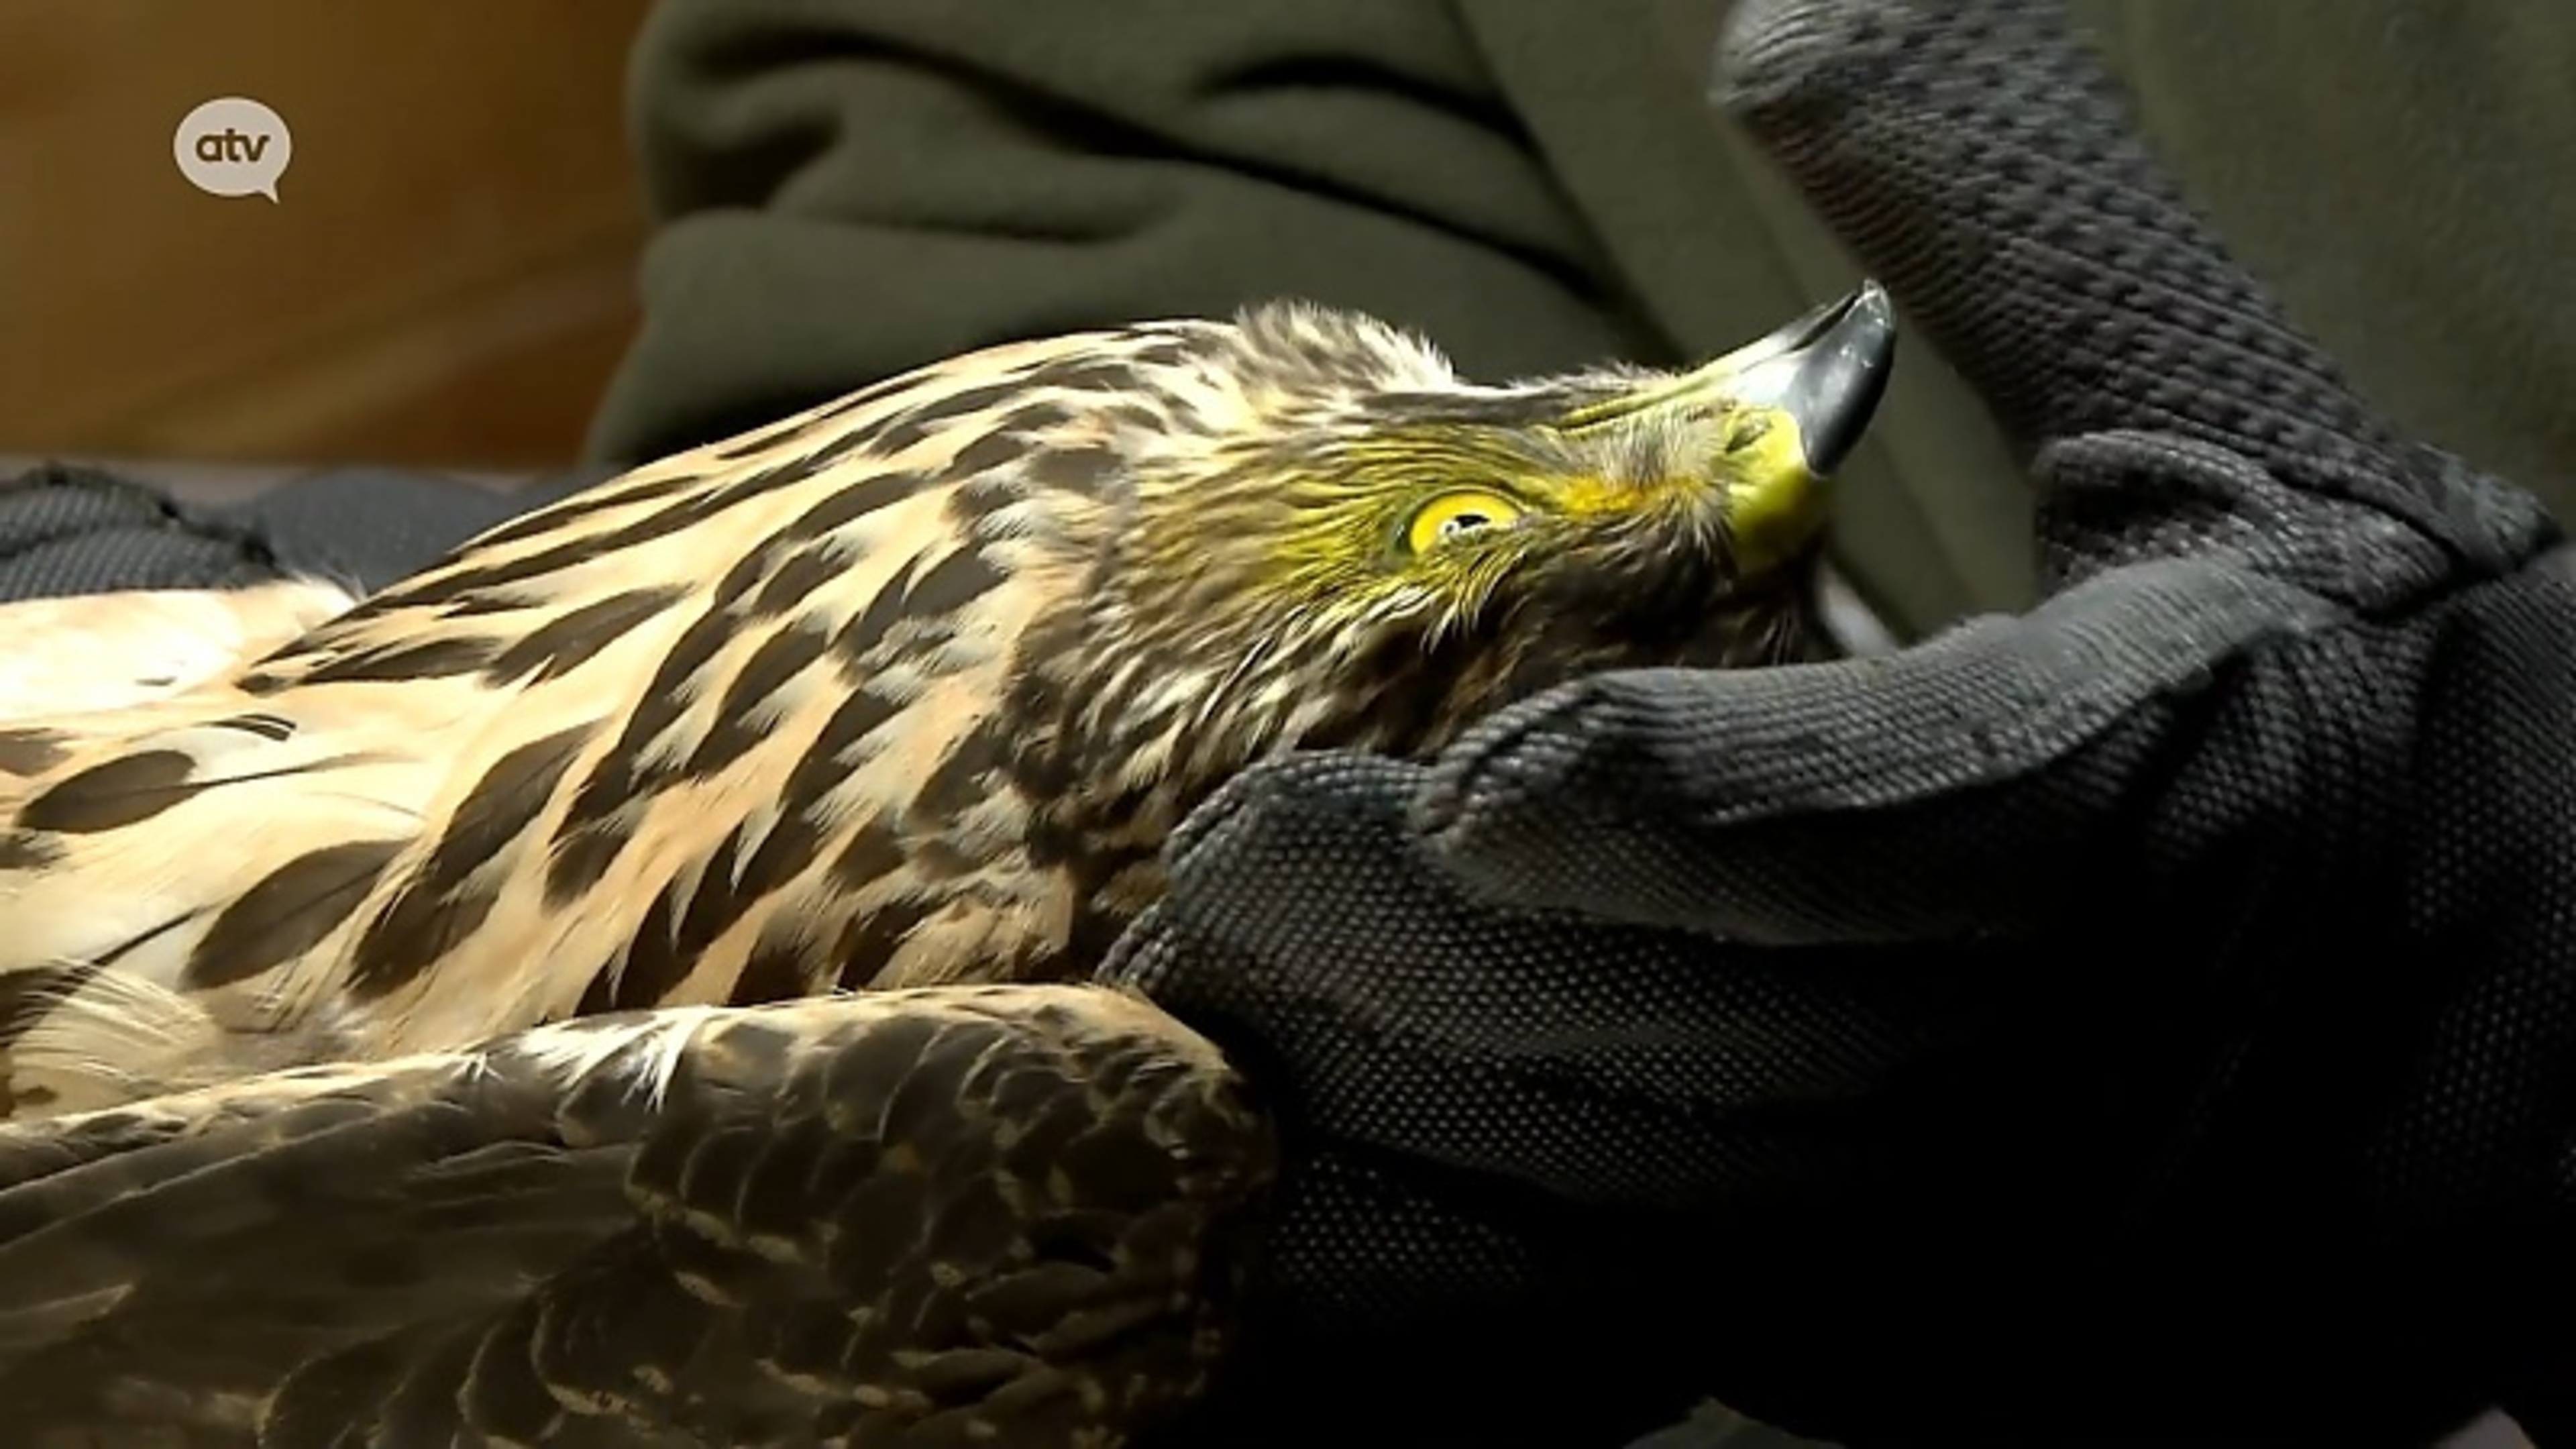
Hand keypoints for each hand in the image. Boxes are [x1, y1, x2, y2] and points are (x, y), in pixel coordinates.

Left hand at [1103, 1, 2575, 1443]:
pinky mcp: (1954, 1355)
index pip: (1941, 828)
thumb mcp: (2242, 433)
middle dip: (1462, 995)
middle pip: (1749, 1060)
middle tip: (1212, 895)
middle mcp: (2102, 1057)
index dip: (1710, 820)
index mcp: (2193, 793)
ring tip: (1204, 1056)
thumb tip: (1795, 18)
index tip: (1491, 790)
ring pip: (1690, 1242)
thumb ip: (2013, 225)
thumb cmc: (2380, 702)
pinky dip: (1504, 1305)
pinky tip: (1323, 1225)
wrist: (2563, 1016)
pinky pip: (1694, 1348)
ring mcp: (2025, 1246)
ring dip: (1434, 1167)